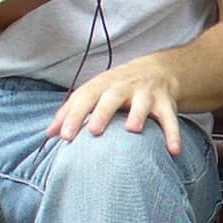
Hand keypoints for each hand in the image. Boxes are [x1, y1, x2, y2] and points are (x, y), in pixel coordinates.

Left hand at [49, 57, 183, 153]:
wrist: (156, 71)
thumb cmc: (116, 89)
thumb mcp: (94, 94)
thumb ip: (71, 113)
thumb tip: (49, 134)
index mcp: (102, 86)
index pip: (85, 98)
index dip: (73, 116)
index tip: (64, 137)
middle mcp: (123, 87)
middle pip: (111, 97)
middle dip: (103, 112)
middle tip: (94, 131)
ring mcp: (146, 93)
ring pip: (142, 103)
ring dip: (138, 115)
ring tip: (133, 130)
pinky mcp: (166, 103)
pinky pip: (170, 119)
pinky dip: (173, 134)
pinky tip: (174, 151)